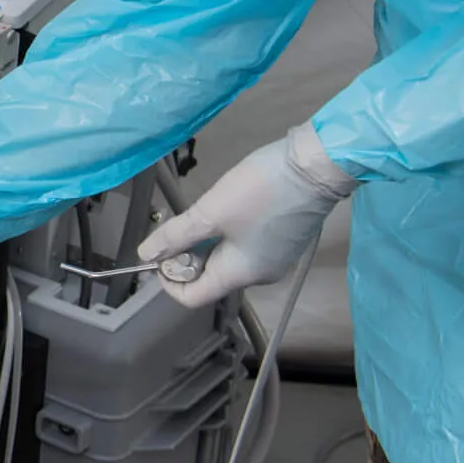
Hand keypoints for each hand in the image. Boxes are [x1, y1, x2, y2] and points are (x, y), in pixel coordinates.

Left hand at [139, 123, 354, 307]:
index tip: (158, 253)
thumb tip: (145, 255)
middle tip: (179, 222)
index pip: (193, 297)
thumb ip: (176, 235)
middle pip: (210, 278)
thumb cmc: (262, 190)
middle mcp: (260, 275)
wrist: (318, 165)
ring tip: (203, 211)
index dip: (168, 281)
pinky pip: (245, 247)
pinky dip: (226, 235)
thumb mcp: (211, 212)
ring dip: (206, 242)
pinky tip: (226, 208)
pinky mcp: (284, 240)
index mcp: (241, 275)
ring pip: (226, 260)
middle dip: (186, 255)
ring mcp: (275, 258)